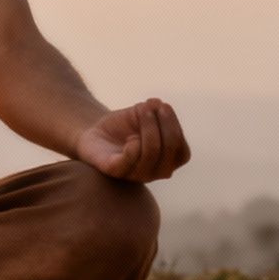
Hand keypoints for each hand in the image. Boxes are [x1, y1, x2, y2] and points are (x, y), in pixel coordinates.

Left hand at [74, 98, 189, 181]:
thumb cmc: (124, 127)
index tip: (162, 106)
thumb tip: (158, 104)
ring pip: (150, 154)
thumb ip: (154, 109)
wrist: (96, 135)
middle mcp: (155, 172)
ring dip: (147, 128)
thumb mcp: (142, 113)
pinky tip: (130, 136)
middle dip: (163, 124)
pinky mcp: (114, 171)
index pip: (182, 152)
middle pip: (169, 151)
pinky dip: (132, 147)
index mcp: (168, 161)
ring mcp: (136, 175)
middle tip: (149, 106)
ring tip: (139, 111)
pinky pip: (127, 162)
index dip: (175, 127)